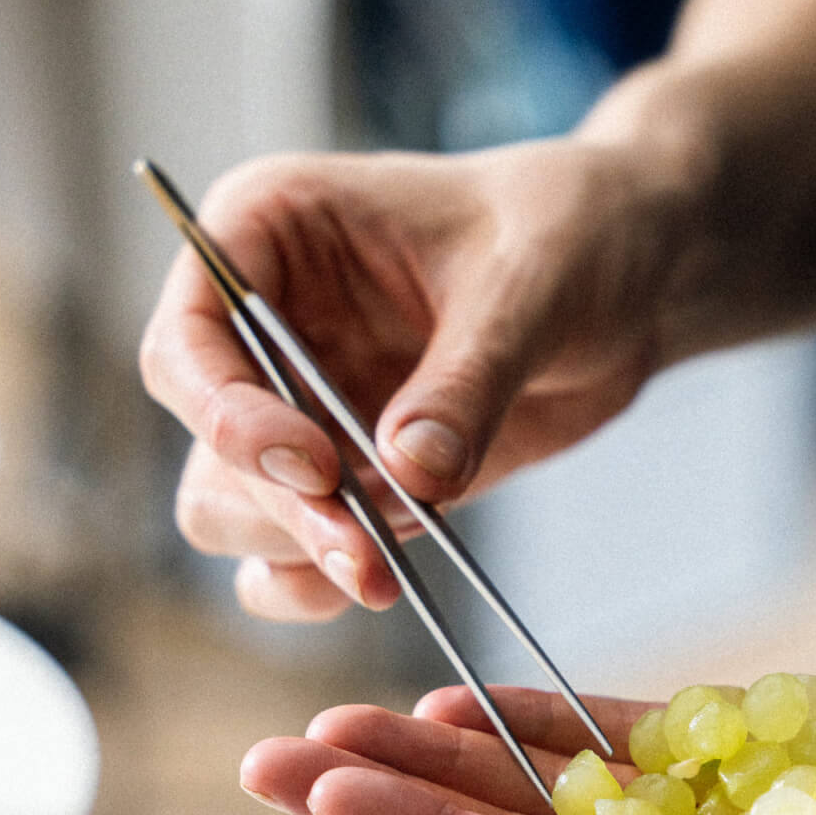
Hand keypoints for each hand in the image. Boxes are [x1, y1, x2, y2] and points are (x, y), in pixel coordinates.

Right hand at [138, 139, 682, 620]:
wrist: (629, 282)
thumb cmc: (569, 230)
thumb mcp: (532, 284)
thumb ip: (468, 378)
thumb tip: (409, 472)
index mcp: (269, 231)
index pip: (185, 340)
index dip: (227, 414)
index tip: (317, 466)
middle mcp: (260, 326)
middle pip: (208, 447)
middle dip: (279, 508)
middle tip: (364, 556)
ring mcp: (296, 407)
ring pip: (231, 512)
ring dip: (297, 552)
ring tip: (384, 573)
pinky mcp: (343, 476)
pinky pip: (286, 554)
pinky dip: (316, 582)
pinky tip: (380, 584)